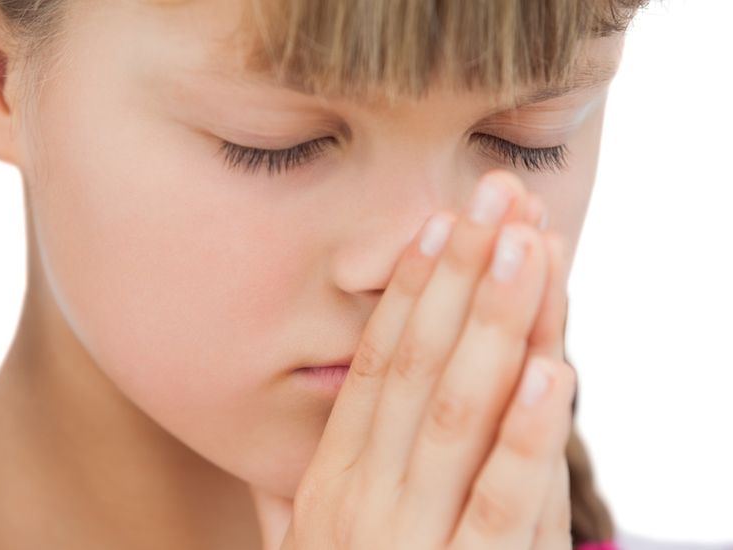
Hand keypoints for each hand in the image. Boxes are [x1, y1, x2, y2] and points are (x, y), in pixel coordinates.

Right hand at [274, 170, 575, 549]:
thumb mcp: (312, 544)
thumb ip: (304, 489)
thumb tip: (299, 431)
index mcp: (332, 483)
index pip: (376, 367)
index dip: (411, 292)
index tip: (439, 224)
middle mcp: (363, 500)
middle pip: (418, 369)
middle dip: (462, 277)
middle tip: (494, 197)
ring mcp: (410, 540)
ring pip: (458, 415)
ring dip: (497, 325)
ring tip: (529, 245)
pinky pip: (498, 504)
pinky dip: (526, 435)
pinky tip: (550, 369)